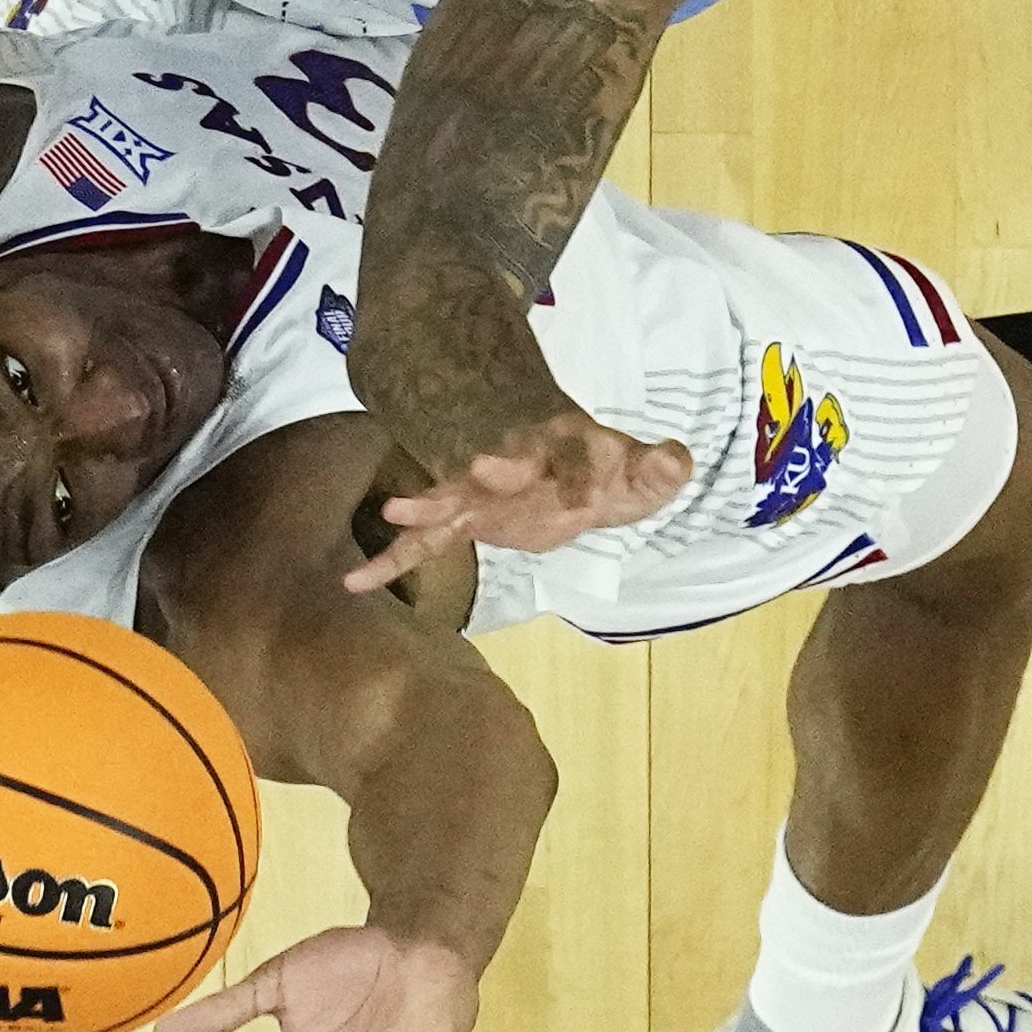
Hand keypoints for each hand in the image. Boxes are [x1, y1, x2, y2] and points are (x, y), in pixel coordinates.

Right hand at [346, 412, 692, 594]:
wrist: (569, 476)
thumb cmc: (607, 471)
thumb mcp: (641, 474)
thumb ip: (659, 467)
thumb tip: (678, 457)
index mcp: (565, 448)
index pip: (575, 456)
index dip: (581, 471)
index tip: (587, 497)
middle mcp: (518, 466)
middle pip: (504, 466)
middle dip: (495, 469)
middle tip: (482, 466)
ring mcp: (483, 495)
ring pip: (452, 499)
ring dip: (427, 503)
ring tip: (393, 510)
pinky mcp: (463, 522)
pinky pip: (422, 544)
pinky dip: (390, 562)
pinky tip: (354, 582)